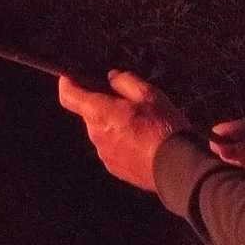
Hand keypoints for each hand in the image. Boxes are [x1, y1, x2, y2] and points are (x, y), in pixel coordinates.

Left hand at [57, 70, 191, 192]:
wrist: (177, 168)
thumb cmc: (162, 127)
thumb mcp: (149, 94)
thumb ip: (125, 81)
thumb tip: (111, 78)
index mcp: (99, 112)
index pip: (68, 95)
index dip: (66, 83)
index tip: (70, 77)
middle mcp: (95, 134)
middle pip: (90, 113)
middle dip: (104, 105)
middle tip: (130, 104)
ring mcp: (104, 153)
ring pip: (102, 131)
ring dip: (115, 125)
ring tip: (142, 126)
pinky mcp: (114, 168)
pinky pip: (112, 148)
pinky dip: (122, 142)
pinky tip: (143, 142)